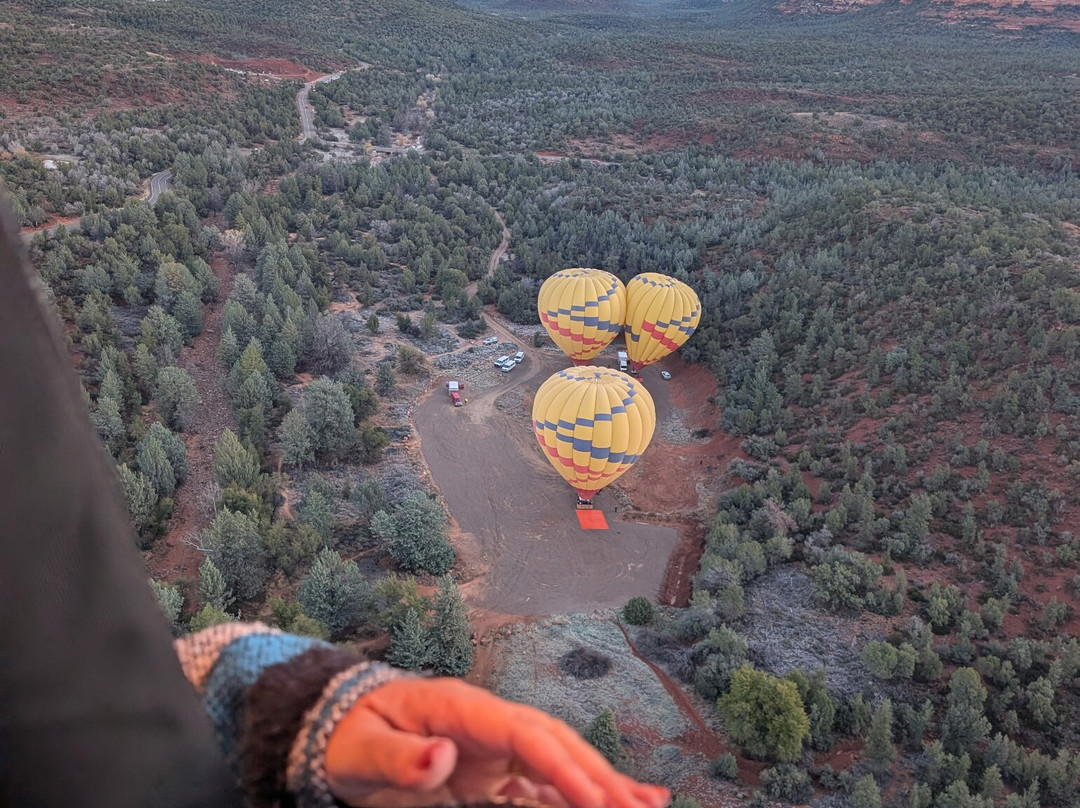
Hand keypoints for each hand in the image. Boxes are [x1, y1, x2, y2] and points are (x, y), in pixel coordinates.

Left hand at [324, 677, 670, 807]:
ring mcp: (494, 744)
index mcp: (462, 710)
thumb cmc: (350, 739)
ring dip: (602, 782)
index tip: (595, 802)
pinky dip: (578, 792)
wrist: (339, 731)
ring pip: (561, 759)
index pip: (525, 735)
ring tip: (651, 805)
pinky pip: (543, 781)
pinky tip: (610, 804)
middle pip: (556, 743)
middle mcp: (489, 722)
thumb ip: (398, 757)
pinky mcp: (494, 768)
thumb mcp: (361, 750)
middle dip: (600, 776)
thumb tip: (439, 757)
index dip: (563, 767)